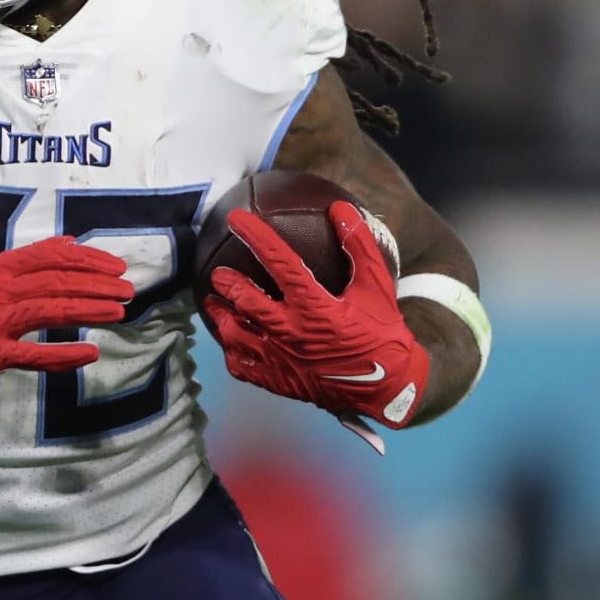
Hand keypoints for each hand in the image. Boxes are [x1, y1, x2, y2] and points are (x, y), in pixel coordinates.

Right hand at [0, 237, 134, 389]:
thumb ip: (14, 263)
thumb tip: (62, 246)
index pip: (48, 257)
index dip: (85, 259)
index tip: (113, 264)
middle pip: (57, 282)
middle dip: (96, 284)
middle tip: (127, 287)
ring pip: (51, 311)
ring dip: (89, 310)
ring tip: (119, 311)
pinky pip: (32, 355)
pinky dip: (62, 354)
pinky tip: (89, 352)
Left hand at [203, 203, 428, 427]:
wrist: (386, 389)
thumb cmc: (382, 334)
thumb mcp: (377, 286)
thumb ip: (359, 246)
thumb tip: (341, 210)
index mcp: (315, 307)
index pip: (279, 262)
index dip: (256, 236)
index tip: (236, 218)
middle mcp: (292, 332)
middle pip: (246, 301)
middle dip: (227, 283)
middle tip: (218, 273)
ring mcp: (281, 359)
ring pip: (235, 335)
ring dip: (220, 316)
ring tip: (213, 303)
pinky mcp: (276, 381)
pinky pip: (241, 366)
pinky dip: (231, 351)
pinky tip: (229, 340)